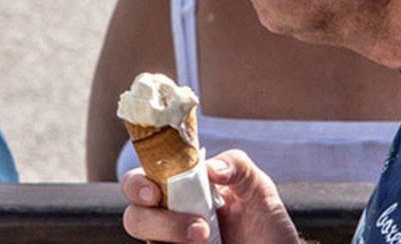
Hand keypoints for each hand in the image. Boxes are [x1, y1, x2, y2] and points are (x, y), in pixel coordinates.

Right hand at [121, 150, 301, 243]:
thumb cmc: (265, 218)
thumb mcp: (257, 185)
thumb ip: (236, 166)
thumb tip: (211, 169)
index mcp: (182, 186)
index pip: (144, 177)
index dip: (137, 183)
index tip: (154, 192)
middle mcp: (170, 214)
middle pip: (135, 216)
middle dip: (156, 222)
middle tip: (198, 227)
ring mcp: (173, 242)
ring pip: (147, 241)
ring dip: (169, 237)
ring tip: (205, 240)